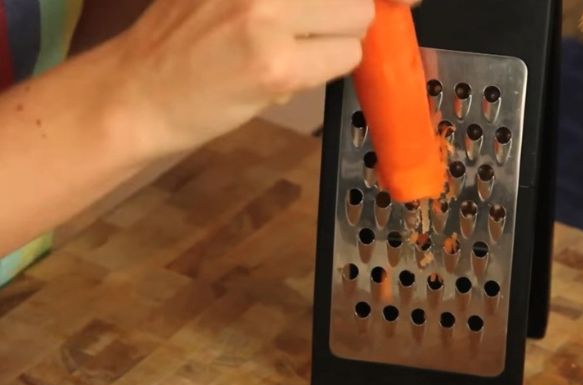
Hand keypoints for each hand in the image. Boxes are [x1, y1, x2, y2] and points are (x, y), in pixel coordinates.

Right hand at [109, 0, 418, 158]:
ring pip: (358, 21)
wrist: (138, 92)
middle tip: (314, 28)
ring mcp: (268, 17)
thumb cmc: (181, 40)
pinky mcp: (276, 66)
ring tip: (292, 52)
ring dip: (337, 41)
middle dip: (346, 12)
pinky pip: (342, 59)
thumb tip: (358, 1)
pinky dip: (325, 69)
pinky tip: (285, 75)